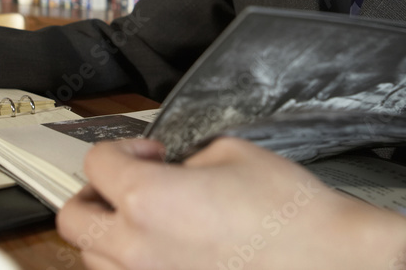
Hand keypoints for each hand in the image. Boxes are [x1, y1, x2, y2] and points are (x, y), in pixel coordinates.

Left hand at [57, 137, 405, 269]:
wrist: (329, 261)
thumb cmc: (288, 211)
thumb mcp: (230, 154)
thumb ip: (184, 159)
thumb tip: (170, 169)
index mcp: (147, 199)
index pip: (97, 164)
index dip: (123, 147)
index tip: (149, 151)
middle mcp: (137, 248)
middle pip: (75, 219)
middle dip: (94, 194)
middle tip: (126, 184)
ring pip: (95, 259)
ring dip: (110, 232)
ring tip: (147, 220)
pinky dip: (135, 262)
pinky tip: (168, 249)